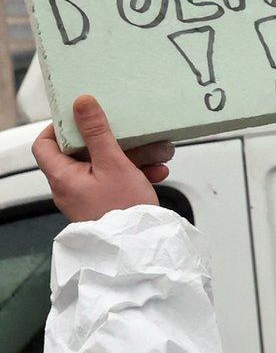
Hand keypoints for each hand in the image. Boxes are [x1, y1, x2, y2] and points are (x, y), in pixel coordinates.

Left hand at [31, 96, 173, 222]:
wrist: (138, 249)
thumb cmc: (122, 210)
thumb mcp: (114, 163)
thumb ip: (97, 132)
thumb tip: (82, 103)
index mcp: (62, 177)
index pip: (44, 145)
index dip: (59, 127)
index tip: (80, 117)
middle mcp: (69, 188)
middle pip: (78, 154)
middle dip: (106, 141)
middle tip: (122, 133)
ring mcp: (85, 197)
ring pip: (100, 167)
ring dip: (126, 158)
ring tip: (149, 156)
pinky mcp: (102, 205)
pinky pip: (113, 182)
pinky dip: (132, 174)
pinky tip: (154, 173)